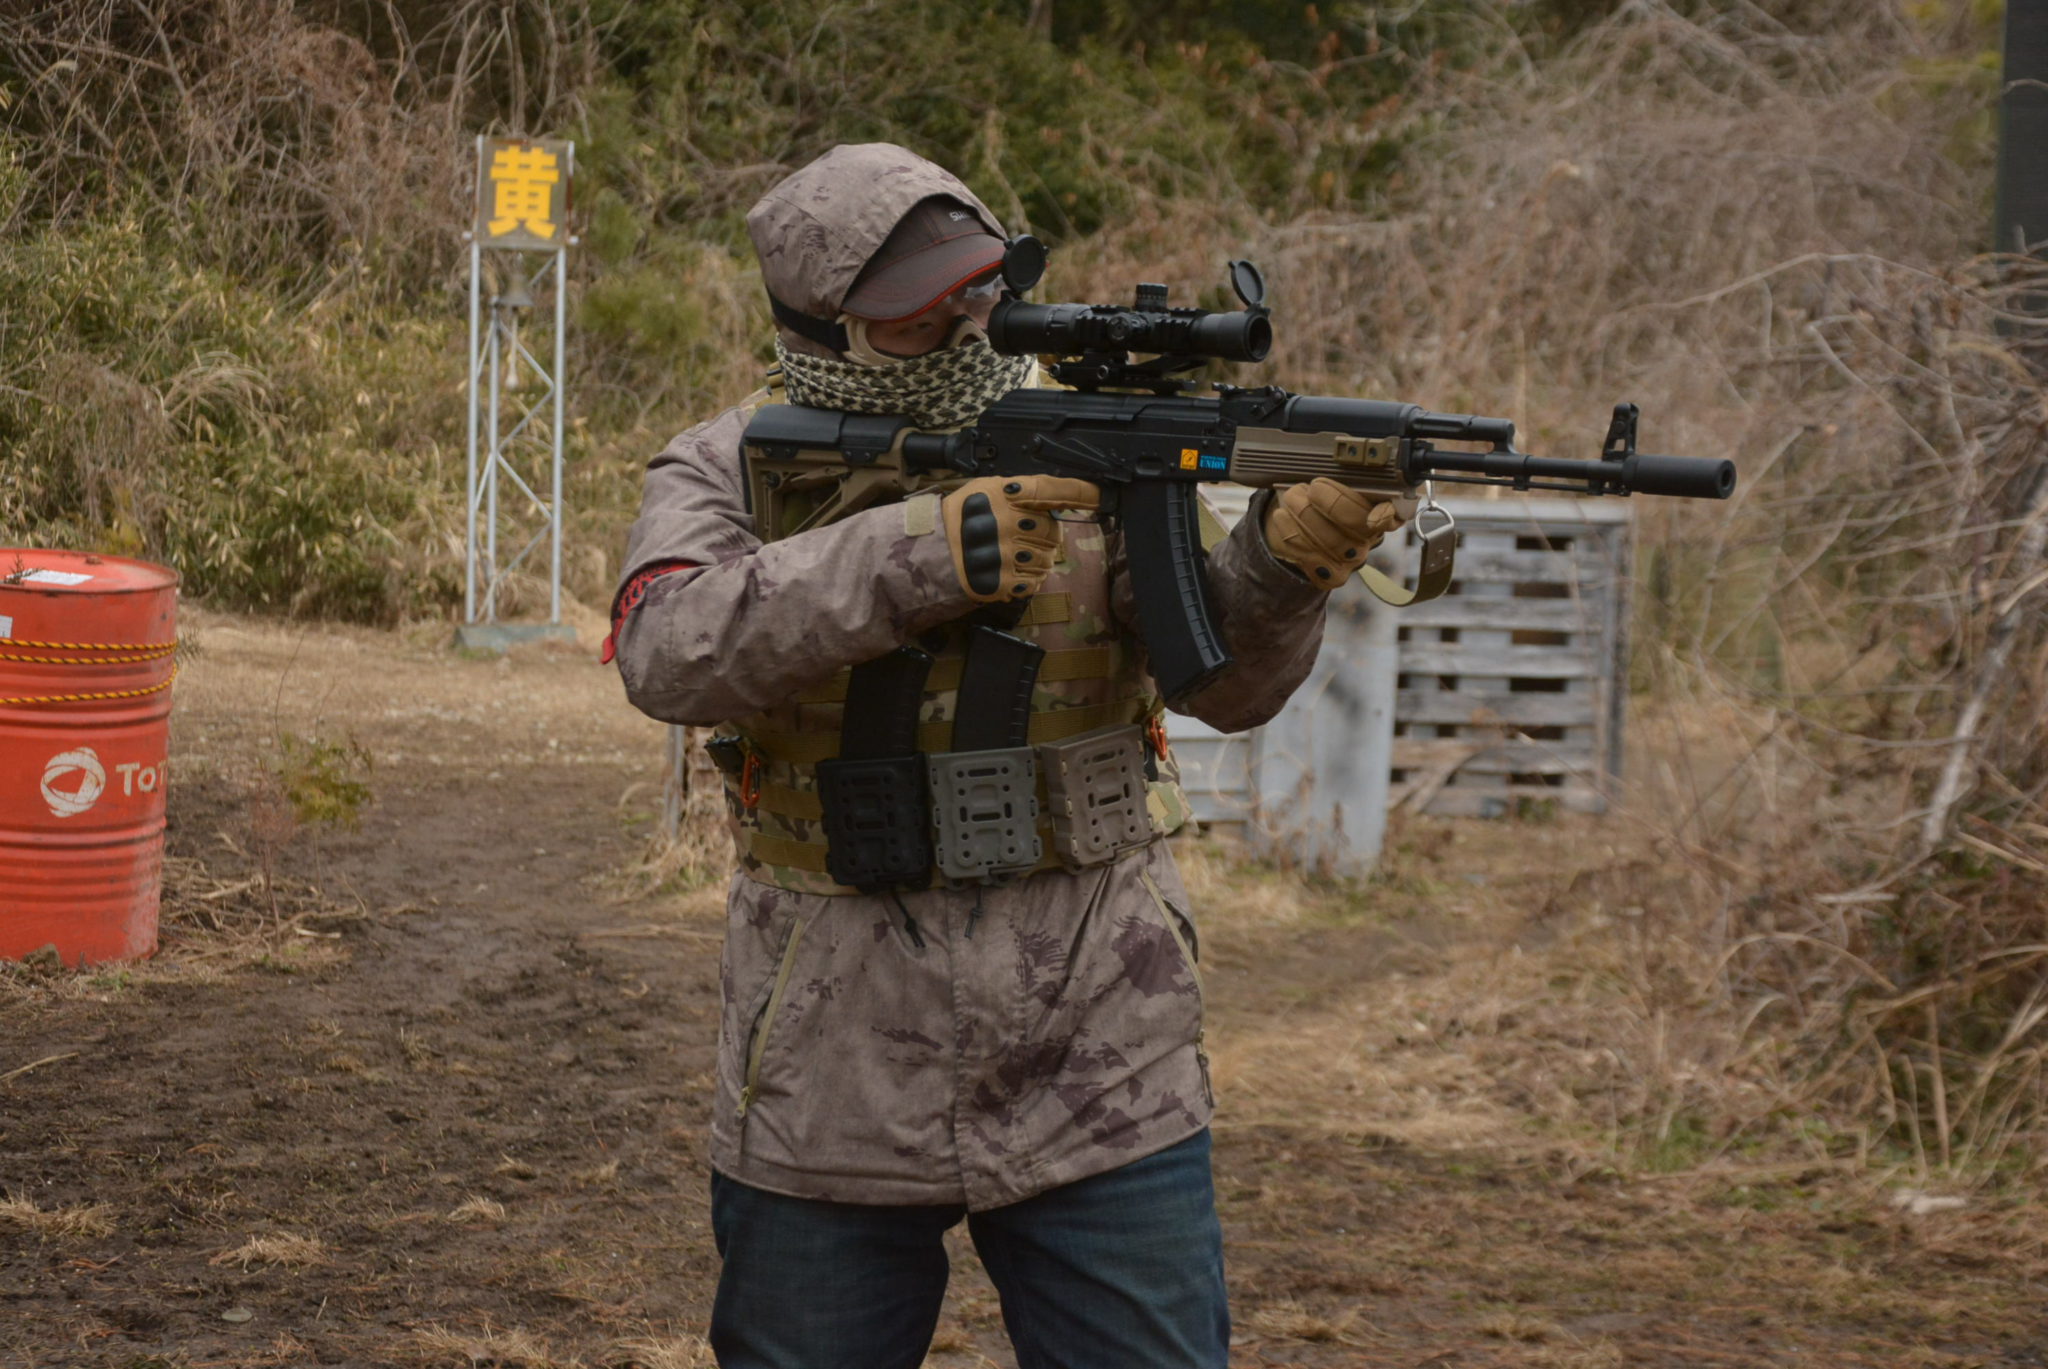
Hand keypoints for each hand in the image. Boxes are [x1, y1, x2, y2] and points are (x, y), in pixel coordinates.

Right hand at [940, 475, 1101, 602]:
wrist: (930, 553)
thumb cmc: (961, 517)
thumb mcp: (985, 489)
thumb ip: (1021, 490)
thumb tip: (1061, 498)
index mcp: (1003, 494)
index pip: (1050, 489)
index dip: (1080, 492)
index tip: (1101, 497)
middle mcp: (1005, 522)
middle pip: (1053, 530)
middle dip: (1045, 536)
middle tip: (1024, 537)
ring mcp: (1005, 553)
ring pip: (1047, 559)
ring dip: (1038, 559)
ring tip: (1014, 556)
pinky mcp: (1002, 581)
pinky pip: (1035, 581)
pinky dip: (1028, 579)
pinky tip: (1010, 571)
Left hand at [1264, 478, 1406, 588]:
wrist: (1298, 520)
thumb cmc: (1321, 492)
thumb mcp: (1335, 477)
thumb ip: (1346, 473)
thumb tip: (1345, 460)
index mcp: (1381, 508)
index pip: (1393, 513)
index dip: (1386, 515)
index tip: (1374, 515)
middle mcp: (1372, 536)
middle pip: (1358, 523)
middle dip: (1332, 503)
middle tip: (1313, 487)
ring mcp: (1354, 558)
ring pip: (1333, 541)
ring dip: (1306, 514)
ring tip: (1292, 497)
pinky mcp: (1333, 575)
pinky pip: (1312, 557)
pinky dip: (1292, 534)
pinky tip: (1282, 517)